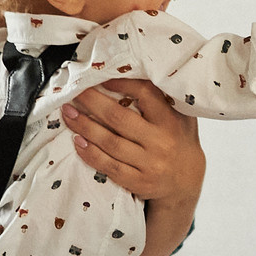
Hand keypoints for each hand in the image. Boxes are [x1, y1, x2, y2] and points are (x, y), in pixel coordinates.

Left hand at [61, 79, 205, 204]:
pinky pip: (109, 166)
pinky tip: (78, 142)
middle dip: (91, 102)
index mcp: (171, 121)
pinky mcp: (138, 182)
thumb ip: (164, 99)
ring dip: (84, 127)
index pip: (145, 94)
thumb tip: (133, 73)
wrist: (187, 182)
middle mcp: (160, 142)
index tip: (102, 78)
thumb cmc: (179, 141)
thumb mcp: (182, 117)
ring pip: (109, 143)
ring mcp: (149, 164)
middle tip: (73, 92)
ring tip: (68, 114)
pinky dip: (90, 153)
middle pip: (118, 118)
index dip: (121, 84)